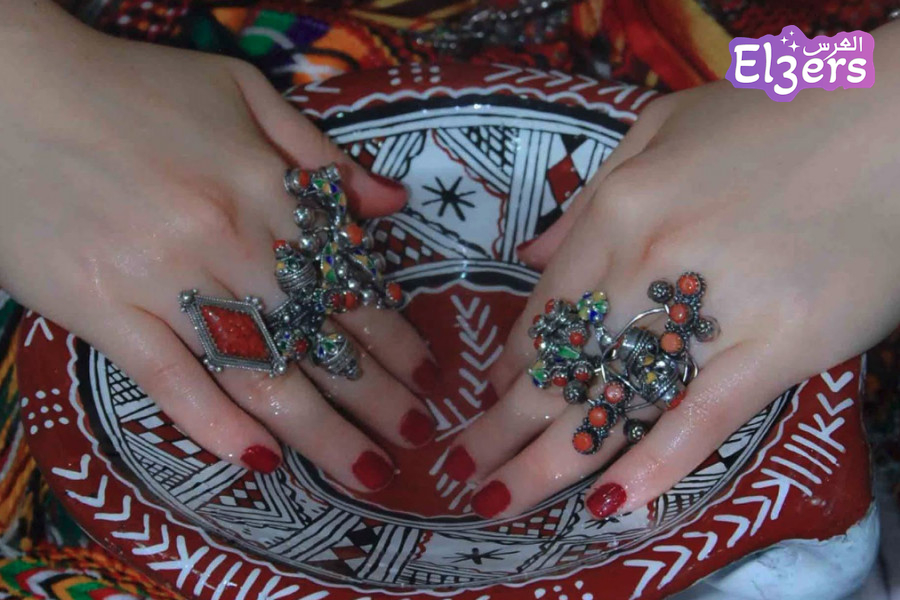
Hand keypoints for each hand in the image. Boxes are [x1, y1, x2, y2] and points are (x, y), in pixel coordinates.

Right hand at [0, 3, 437, 490]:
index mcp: (267, 191)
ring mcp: (165, 282)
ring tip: (366, 469)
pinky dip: (214, 423)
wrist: (11, 87)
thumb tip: (391, 206)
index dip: (396, 335)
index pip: (350, 282)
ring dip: (321, 430)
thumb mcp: (243, 91)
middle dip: (378, 396)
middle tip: (417, 436)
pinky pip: (168, 380)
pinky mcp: (103, 309)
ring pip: (259, 371)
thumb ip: (320, 154)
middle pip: (319, 337)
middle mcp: (230, 243)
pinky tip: (258, 460)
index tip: (429, 375)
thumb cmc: (132, 86)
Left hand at [441, 22, 899, 518]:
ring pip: (613, 402)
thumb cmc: (782, 116)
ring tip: (501, 502)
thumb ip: (592, 195)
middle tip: (462, 473)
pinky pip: (702, 419)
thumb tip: (532, 257)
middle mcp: (648, 264)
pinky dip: (654, 466)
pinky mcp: (778, 347)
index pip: (546, 310)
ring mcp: (712, 311)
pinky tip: (610, 504)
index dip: (513, 365)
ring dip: (547, 462)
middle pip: (561, 367)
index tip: (494, 397)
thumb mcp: (666, 124)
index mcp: (618, 209)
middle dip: (501, 427)